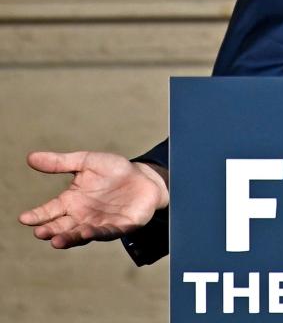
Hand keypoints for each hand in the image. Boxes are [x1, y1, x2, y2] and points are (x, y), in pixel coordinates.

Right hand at [18, 151, 168, 248]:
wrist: (143, 178)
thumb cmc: (113, 171)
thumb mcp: (87, 161)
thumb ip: (60, 162)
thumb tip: (30, 157)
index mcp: (71, 201)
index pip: (50, 210)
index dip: (37, 215)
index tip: (24, 218)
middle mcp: (81, 216)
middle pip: (61, 226)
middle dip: (50, 230)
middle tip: (39, 232)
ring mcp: (98, 224)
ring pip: (79, 234)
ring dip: (68, 238)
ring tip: (56, 240)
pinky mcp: (117, 227)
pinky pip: (105, 232)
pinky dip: (95, 234)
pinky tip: (86, 232)